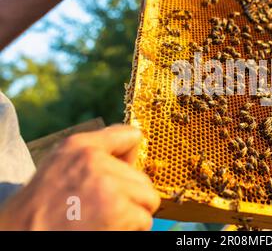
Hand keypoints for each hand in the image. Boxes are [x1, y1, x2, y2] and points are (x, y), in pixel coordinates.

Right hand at [0, 125, 160, 230]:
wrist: (23, 233)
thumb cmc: (44, 201)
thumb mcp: (62, 161)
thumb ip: (98, 148)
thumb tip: (136, 139)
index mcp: (83, 147)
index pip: (132, 136)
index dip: (132, 158)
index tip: (126, 171)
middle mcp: (97, 162)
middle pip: (144, 179)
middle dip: (132, 195)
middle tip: (107, 206)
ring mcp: (110, 188)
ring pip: (148, 200)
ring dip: (134, 214)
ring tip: (107, 219)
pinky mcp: (119, 213)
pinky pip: (144, 220)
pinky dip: (132, 229)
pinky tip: (108, 228)